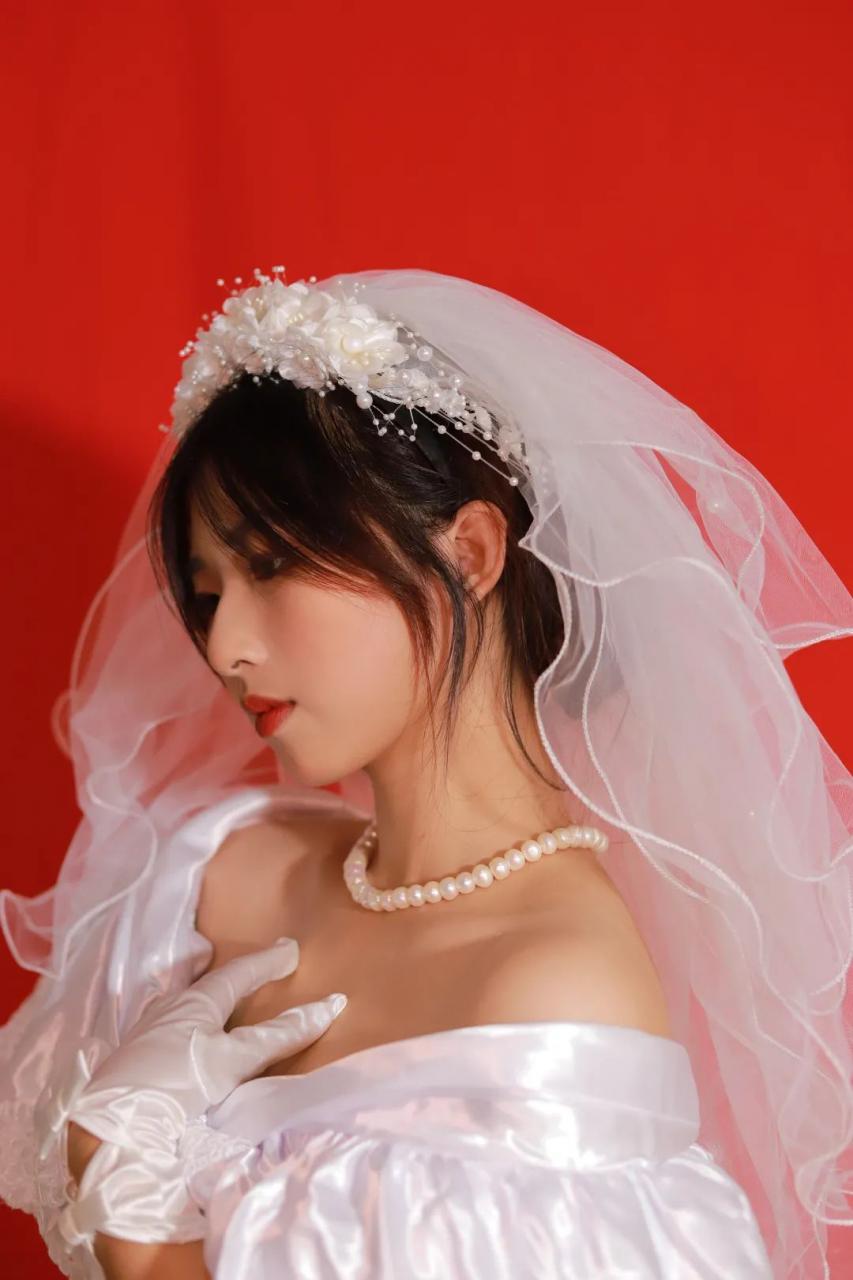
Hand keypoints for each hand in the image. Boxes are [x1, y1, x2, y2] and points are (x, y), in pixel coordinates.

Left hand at [56, 938, 346, 1250]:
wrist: (109, 1136)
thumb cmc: (174, 1086)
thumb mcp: (232, 1061)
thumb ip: (277, 1035)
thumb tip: (331, 1004)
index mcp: (194, 1001)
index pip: (238, 973)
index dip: (267, 962)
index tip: (291, 949)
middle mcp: (170, 1012)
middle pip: (212, 988)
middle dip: (240, 979)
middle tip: (267, 971)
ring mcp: (151, 1039)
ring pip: (192, 1011)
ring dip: (217, 1005)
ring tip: (237, 1003)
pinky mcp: (140, 1067)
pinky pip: (179, 1033)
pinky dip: (201, 1028)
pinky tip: (201, 1043)